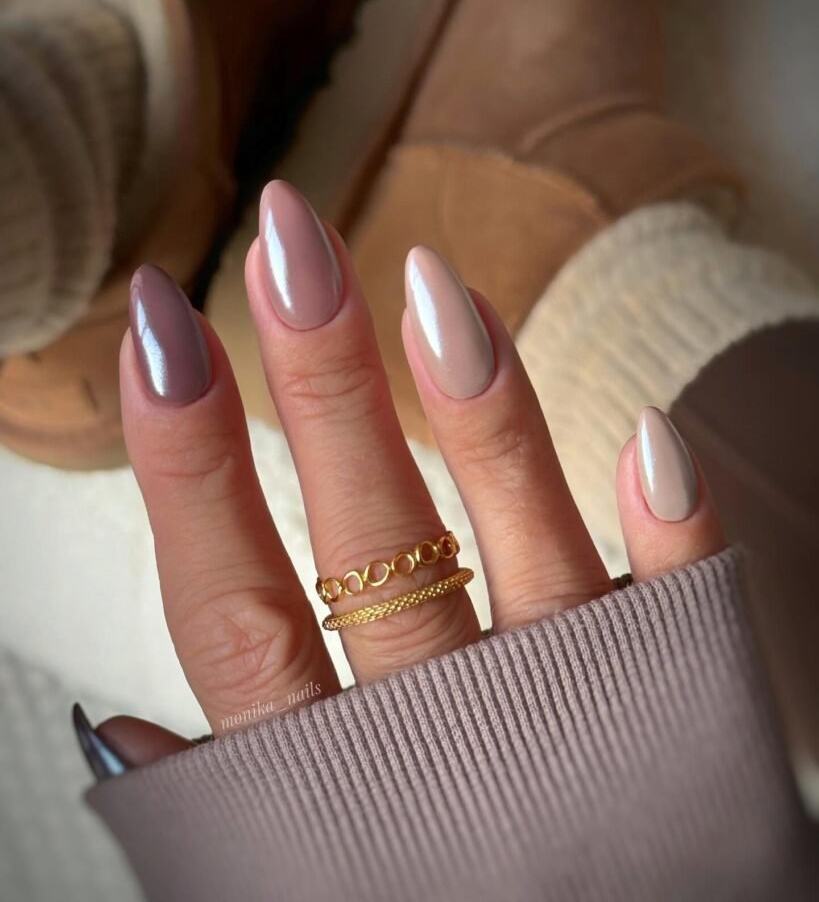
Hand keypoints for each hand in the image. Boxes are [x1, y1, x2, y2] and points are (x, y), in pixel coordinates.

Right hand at [84, 181, 724, 767]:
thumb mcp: (296, 885)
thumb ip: (220, 810)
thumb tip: (115, 726)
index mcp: (329, 792)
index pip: (233, 605)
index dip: (187, 463)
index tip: (157, 328)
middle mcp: (447, 749)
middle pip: (366, 542)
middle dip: (317, 384)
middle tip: (286, 237)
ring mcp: (575, 729)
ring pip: (519, 556)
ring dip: (477, 415)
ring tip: (427, 282)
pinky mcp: (682, 727)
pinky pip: (683, 625)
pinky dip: (673, 534)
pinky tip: (647, 434)